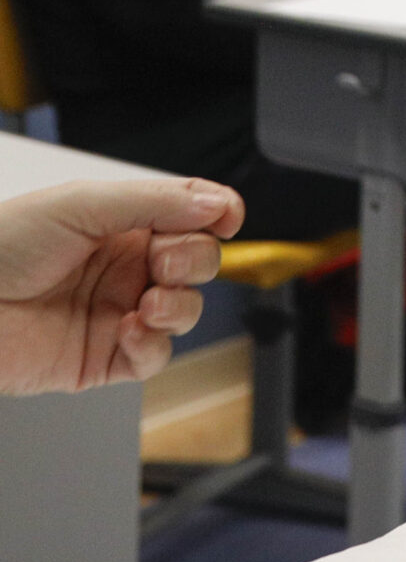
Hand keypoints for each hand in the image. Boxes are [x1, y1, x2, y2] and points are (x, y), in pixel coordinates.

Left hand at [0, 177, 243, 394]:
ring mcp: (117, 314)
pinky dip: (153, 345)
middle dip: (195, 261)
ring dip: (179, 306)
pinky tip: (130, 330)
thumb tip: (218, 204)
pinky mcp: (103, 359)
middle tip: (165, 263)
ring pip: (185, 311)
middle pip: (199, 262)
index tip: (227, 219)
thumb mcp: (81, 204)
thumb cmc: (1, 247)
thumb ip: (156, 201)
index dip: (217, 215)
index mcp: (123, 226)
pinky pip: (154, 357)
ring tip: (148, 304)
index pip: (191, 217)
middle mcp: (125, 269)